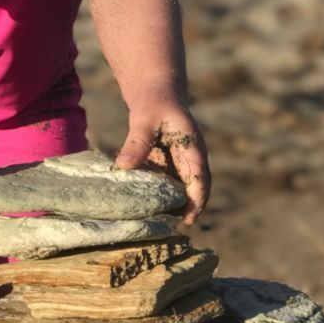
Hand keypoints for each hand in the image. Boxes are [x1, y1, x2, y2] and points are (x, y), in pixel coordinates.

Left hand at [114, 92, 209, 226]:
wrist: (156, 93)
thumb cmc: (154, 103)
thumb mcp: (144, 120)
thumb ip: (136, 142)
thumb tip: (122, 166)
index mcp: (193, 148)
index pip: (201, 179)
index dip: (197, 201)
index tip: (189, 220)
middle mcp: (191, 159)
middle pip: (193, 190)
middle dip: (185, 209)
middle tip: (168, 228)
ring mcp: (180, 163)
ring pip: (179, 190)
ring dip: (170, 205)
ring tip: (153, 222)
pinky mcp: (167, 165)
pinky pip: (165, 184)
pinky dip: (157, 196)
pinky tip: (143, 206)